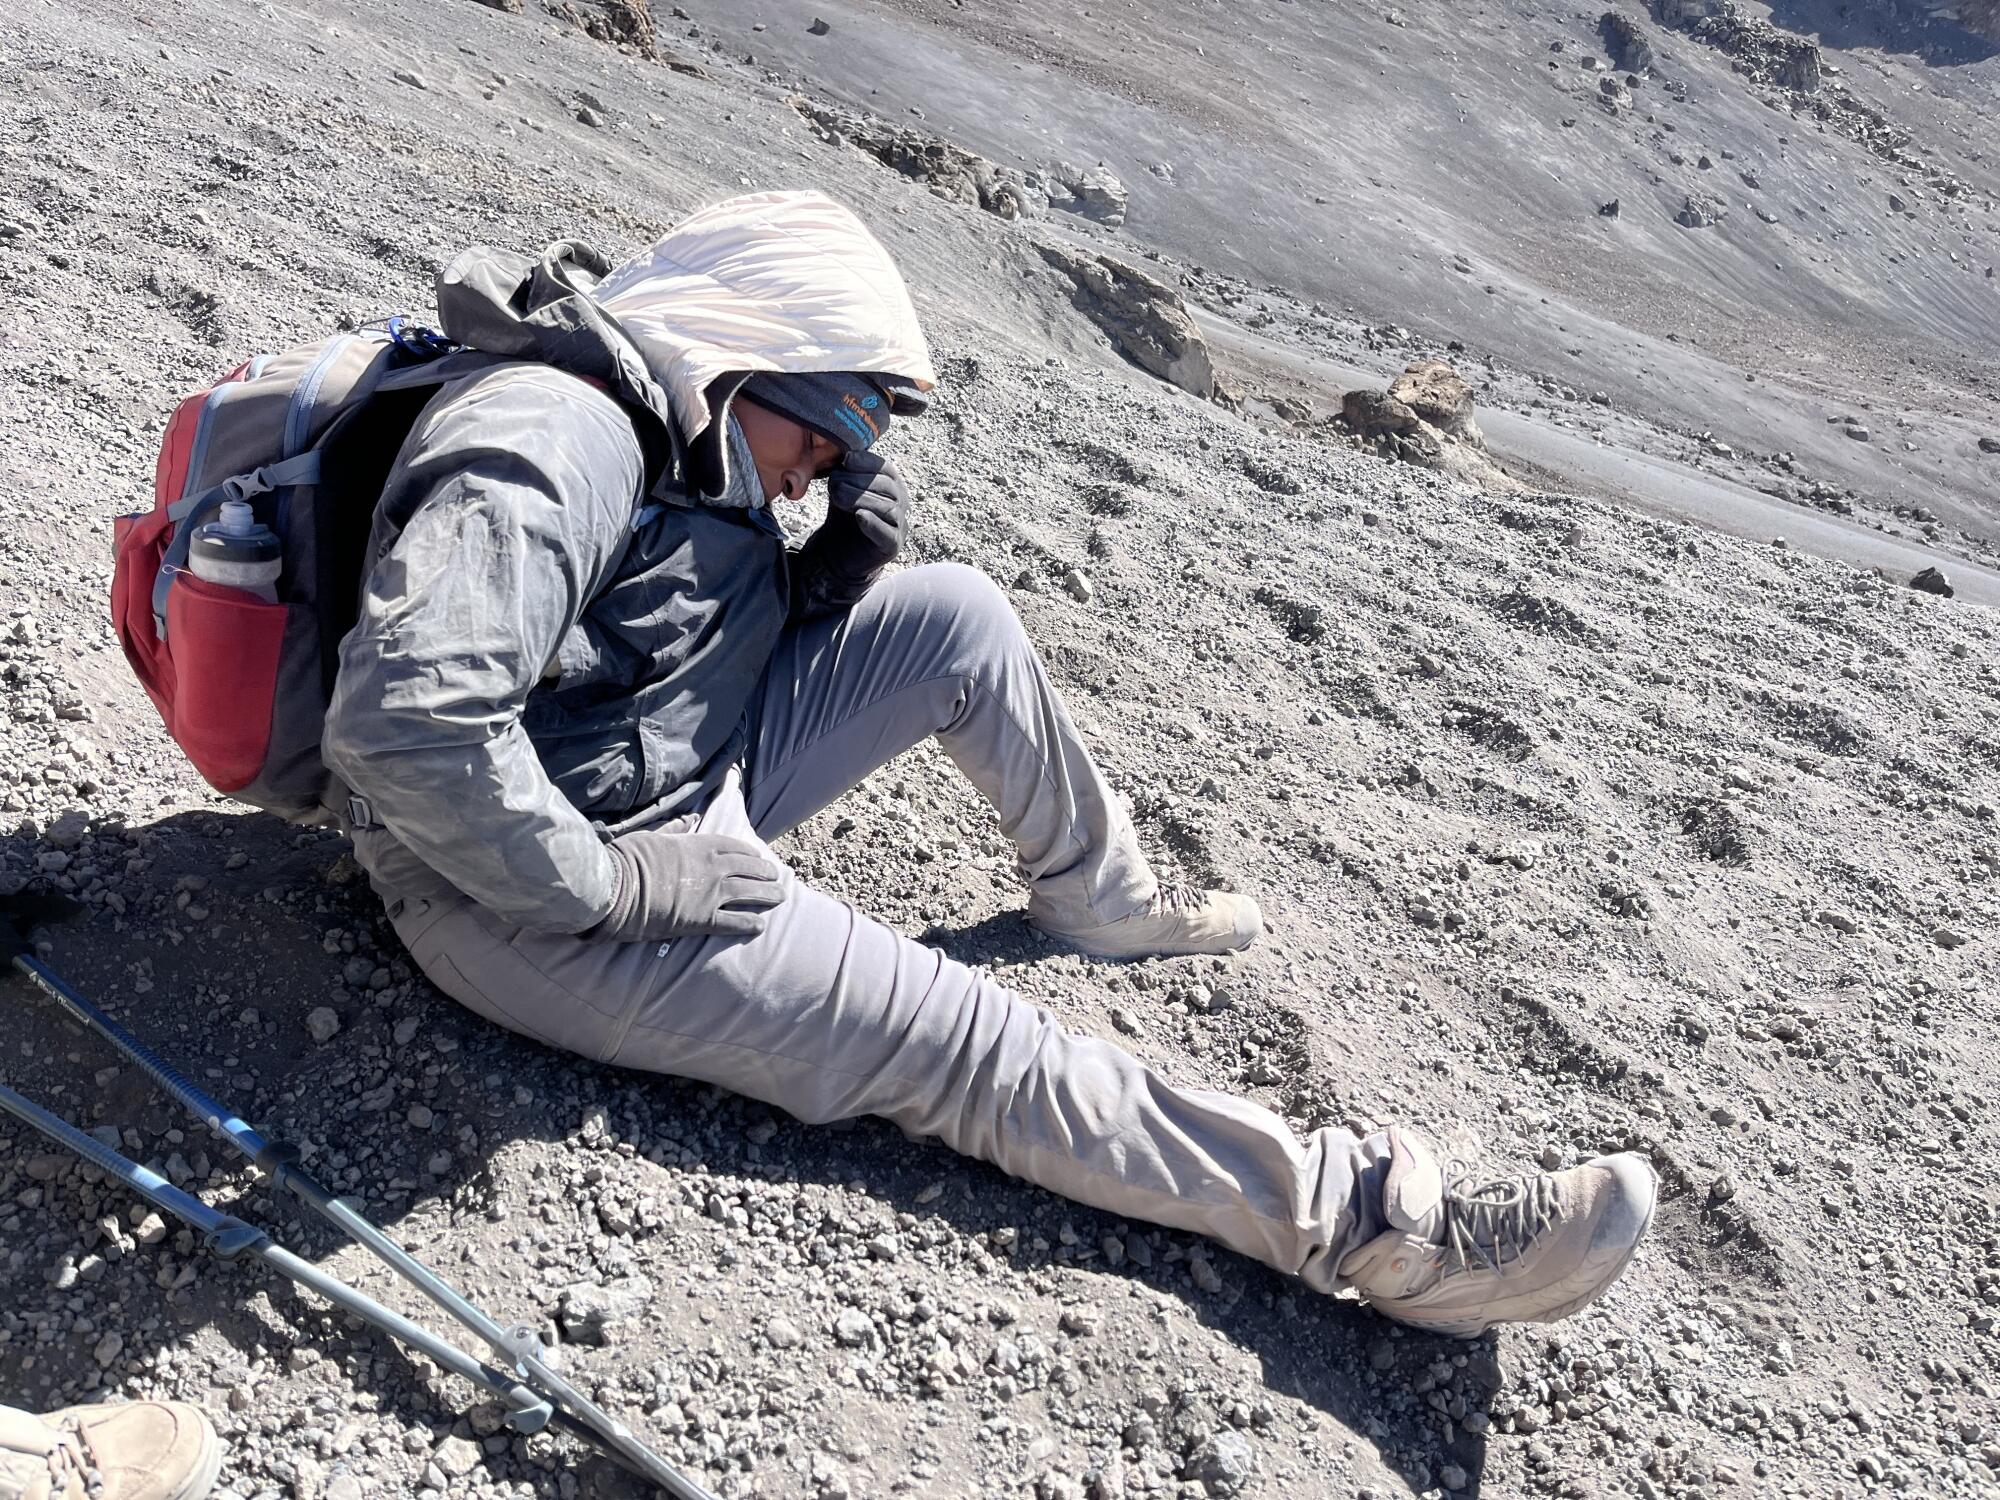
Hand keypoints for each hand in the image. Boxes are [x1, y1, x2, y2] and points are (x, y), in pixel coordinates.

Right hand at [584, 830, 783, 942]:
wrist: (617, 889)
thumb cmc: (628, 859)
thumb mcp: (653, 835)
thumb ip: (674, 828)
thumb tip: (689, 819)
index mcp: (699, 844)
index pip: (734, 846)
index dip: (750, 852)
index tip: (758, 855)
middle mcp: (712, 867)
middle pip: (749, 868)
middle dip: (765, 872)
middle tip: (776, 876)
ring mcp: (710, 894)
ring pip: (749, 893)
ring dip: (767, 895)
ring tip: (780, 896)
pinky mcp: (702, 920)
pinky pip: (734, 922)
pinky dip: (750, 924)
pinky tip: (761, 926)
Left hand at [817, 451, 909, 581]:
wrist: (837, 552)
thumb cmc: (843, 516)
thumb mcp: (843, 489)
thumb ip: (846, 473)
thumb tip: (843, 455)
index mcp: (891, 486)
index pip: (885, 468)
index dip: (867, 462)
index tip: (845, 460)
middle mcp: (900, 503)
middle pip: (888, 487)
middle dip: (859, 481)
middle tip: (834, 483)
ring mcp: (900, 525)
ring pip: (888, 508)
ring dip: (862, 499)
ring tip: (838, 498)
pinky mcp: (893, 545)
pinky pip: (888, 533)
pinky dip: (874, 523)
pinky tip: (859, 516)